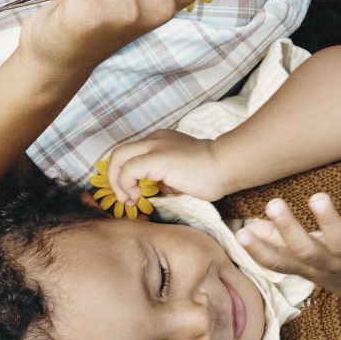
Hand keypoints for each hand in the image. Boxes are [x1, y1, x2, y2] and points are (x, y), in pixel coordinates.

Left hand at [105, 129, 233, 202]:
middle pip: (119, 153)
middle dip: (114, 177)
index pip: (132, 154)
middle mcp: (154, 140)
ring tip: (128, 199)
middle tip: (124, 198)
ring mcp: (153, 147)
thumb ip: (168, 175)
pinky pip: (127, 170)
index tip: (133, 194)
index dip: (126, 175)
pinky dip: (125, 185)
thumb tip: (159, 185)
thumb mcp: (183, 173)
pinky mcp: (154, 159)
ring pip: (117, 158)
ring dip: (116, 182)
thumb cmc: (211, 172)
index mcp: (160, 141)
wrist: (226, 165)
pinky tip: (136, 196)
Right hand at [236, 184, 340, 294]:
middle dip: (290, 229)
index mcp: (306, 266)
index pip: (278, 262)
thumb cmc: (331, 263)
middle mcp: (328, 263)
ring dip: (329, 221)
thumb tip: (245, 229)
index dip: (258, 251)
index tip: (241, 233)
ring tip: (317, 197)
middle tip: (273, 203)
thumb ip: (276, 242)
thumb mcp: (303, 258)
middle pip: (307, 251)